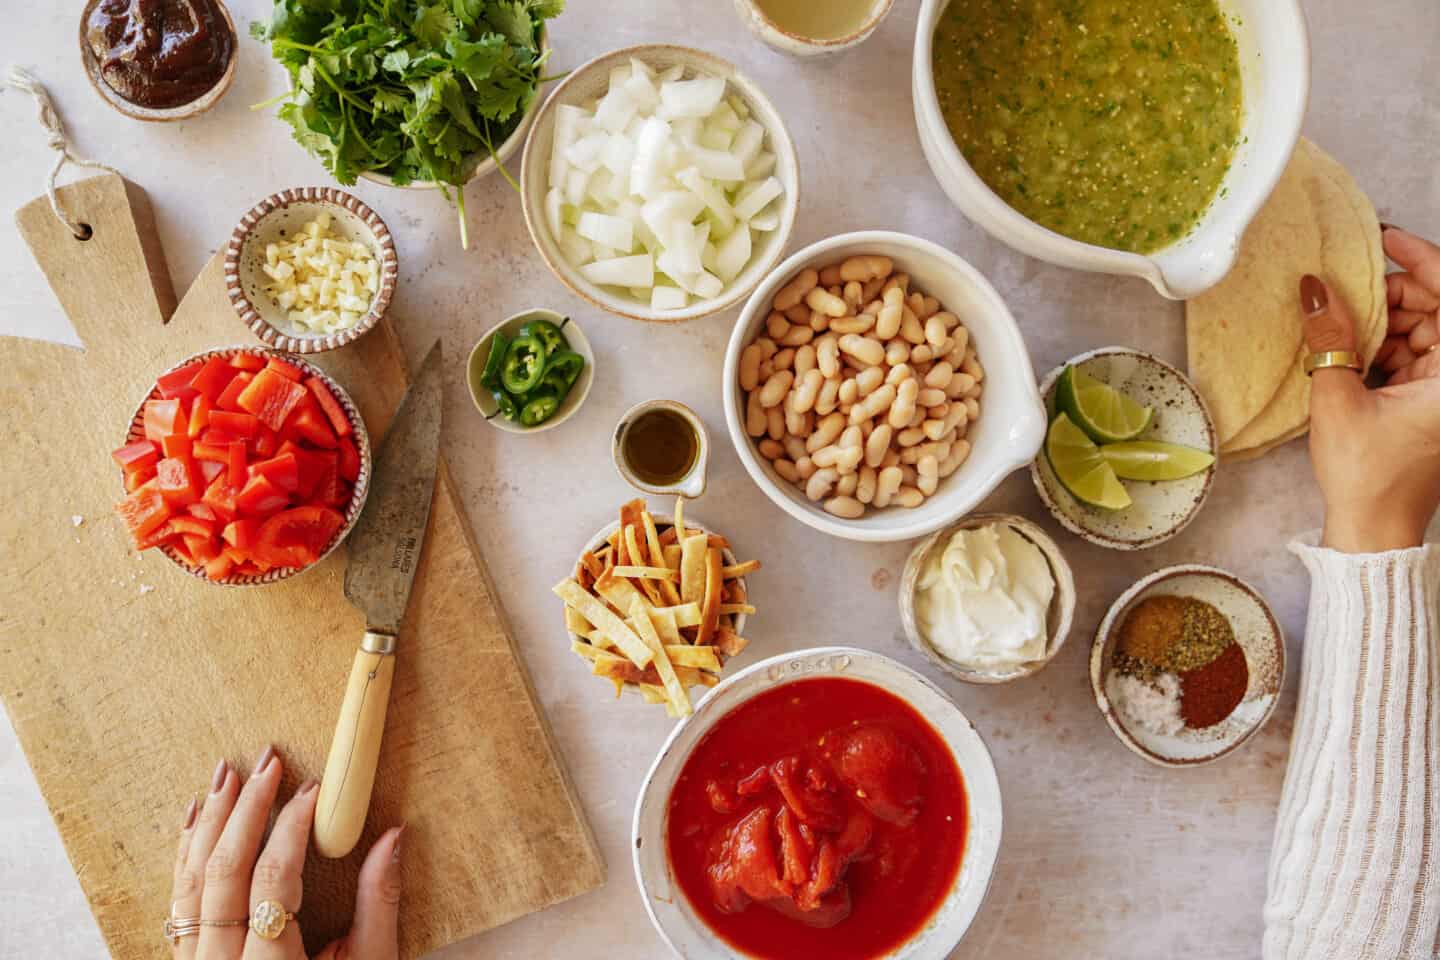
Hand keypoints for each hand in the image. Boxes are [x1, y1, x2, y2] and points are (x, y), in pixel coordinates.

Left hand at [170, 746, 401, 959]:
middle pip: (223, 872)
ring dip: (209, 823)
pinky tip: (196, 819)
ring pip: (190, 883)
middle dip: (245, 809)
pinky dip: (185, 855)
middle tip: (268, 761)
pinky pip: (177, 903)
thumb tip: (393, 837)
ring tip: (227, 774)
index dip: (292, 826)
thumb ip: (378, 905)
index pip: (273, 880)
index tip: (314, 789)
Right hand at [1303, 226, 1439, 552]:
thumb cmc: (1366, 476)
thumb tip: (1315, 286)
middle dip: (1394, 294)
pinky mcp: (1433, 401)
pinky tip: (1350, 352)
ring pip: (1423, 329)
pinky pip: (1415, 354)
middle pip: (1437, 309)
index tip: (1386, 237)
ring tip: (1340, 328)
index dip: (1421, 258)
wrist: (1374, 529)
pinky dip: (1384, 346)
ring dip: (1384, 322)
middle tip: (1346, 292)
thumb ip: (1329, 337)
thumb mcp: (1338, 399)